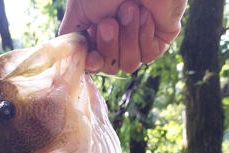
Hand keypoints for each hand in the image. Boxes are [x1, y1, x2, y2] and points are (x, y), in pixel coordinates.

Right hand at [59, 0, 187, 74]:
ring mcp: (139, 39)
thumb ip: (71, 36)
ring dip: (127, 38)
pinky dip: (144, 35)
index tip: (93, 59)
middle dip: (110, 45)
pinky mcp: (160, 39)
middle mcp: (118, 37)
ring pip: (129, 64)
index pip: (94, 63)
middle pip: (110, 67)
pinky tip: (147, 14)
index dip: (93, 64)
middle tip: (110, 22)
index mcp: (98, 30)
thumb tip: (69, 57)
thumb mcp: (78, 10)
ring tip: (130, 9)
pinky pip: (148, 55)